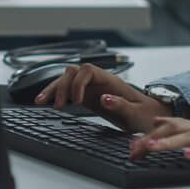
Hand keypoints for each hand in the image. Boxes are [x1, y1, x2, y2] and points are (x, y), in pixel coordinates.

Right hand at [34, 63, 169, 131]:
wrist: (148, 117)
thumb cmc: (146, 114)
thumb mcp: (137, 113)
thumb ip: (121, 105)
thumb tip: (103, 98)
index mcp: (111, 80)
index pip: (88, 70)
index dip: (79, 83)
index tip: (78, 101)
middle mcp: (98, 81)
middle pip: (73, 73)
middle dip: (62, 86)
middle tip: (58, 106)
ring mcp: (91, 88)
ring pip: (66, 80)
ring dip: (53, 89)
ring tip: (40, 101)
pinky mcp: (87, 97)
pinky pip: (67, 91)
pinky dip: (55, 95)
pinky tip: (45, 102)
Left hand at [136, 116, 189, 163]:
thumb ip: (189, 129)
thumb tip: (161, 125)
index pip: (171, 126)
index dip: (150, 135)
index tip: (131, 146)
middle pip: (176, 130)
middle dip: (153, 139)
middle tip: (133, 148)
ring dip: (171, 142)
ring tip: (152, 147)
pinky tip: (189, 155)